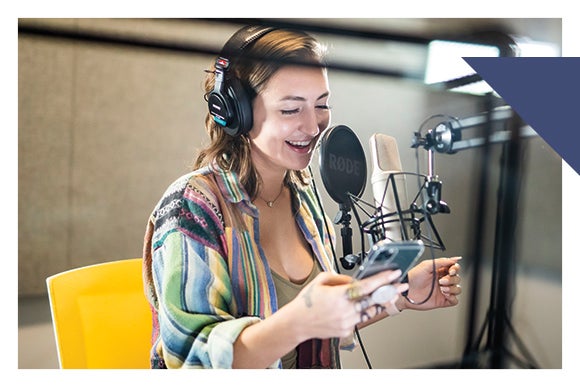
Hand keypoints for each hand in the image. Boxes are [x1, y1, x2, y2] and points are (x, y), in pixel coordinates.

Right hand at [289, 269, 406, 339]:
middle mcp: (346, 310)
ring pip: (370, 311)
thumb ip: (340, 277)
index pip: (367, 285)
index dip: (383, 279)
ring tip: (386, 295)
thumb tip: (355, 280)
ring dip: (378, 303)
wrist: (297, 323)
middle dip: (390, 292)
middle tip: (400, 286)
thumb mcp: (321, 280)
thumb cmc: (306, 302)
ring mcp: (347, 322)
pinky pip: (360, 319)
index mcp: (340, 295)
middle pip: (374, 300)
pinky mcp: (346, 330)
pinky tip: (359, 307)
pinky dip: (362, 312)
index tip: (394, 274)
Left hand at [399, 257, 461, 310]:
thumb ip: (441, 261)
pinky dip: (452, 298)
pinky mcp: (442, 301)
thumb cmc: (413, 277)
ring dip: (452, 288)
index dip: (455, 269)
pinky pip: (454, 301)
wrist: (407, 291)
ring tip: (442, 288)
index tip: (451, 271)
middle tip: (441, 281)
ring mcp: (443, 291)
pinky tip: (445, 295)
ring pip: (457, 289)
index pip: (454, 268)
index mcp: (439, 271)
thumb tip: (454, 259)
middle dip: (451, 279)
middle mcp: (442, 280)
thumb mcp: (426, 265)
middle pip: (457, 278)